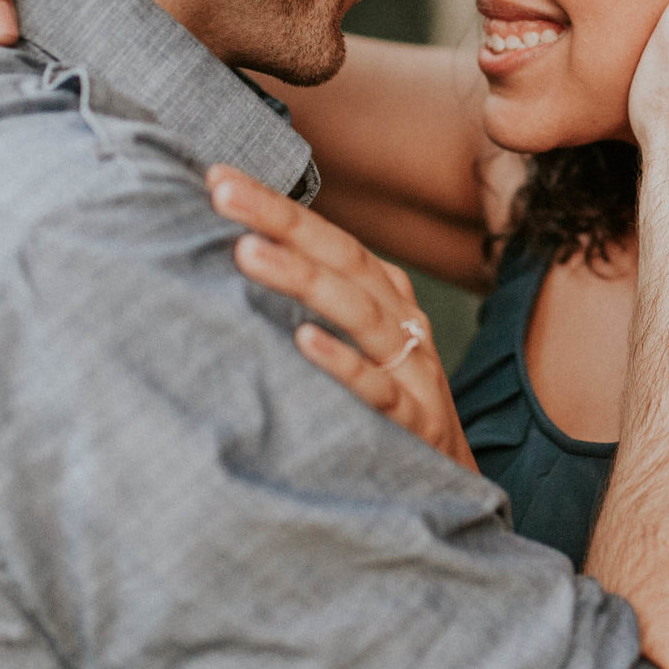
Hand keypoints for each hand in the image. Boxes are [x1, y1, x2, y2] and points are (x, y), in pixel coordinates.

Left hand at [212, 165, 474, 471]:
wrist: (449, 490)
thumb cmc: (389, 412)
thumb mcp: (360, 350)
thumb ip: (315, 308)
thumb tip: (237, 262)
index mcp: (387, 300)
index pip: (330, 240)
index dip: (278, 207)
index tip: (218, 178)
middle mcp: (403, 324)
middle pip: (343, 260)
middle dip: (283, 220)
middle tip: (222, 193)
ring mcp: (414, 372)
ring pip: (360, 313)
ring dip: (304, 279)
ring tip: (247, 253)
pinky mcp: (417, 424)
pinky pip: (379, 390)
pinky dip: (343, 364)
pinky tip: (304, 342)